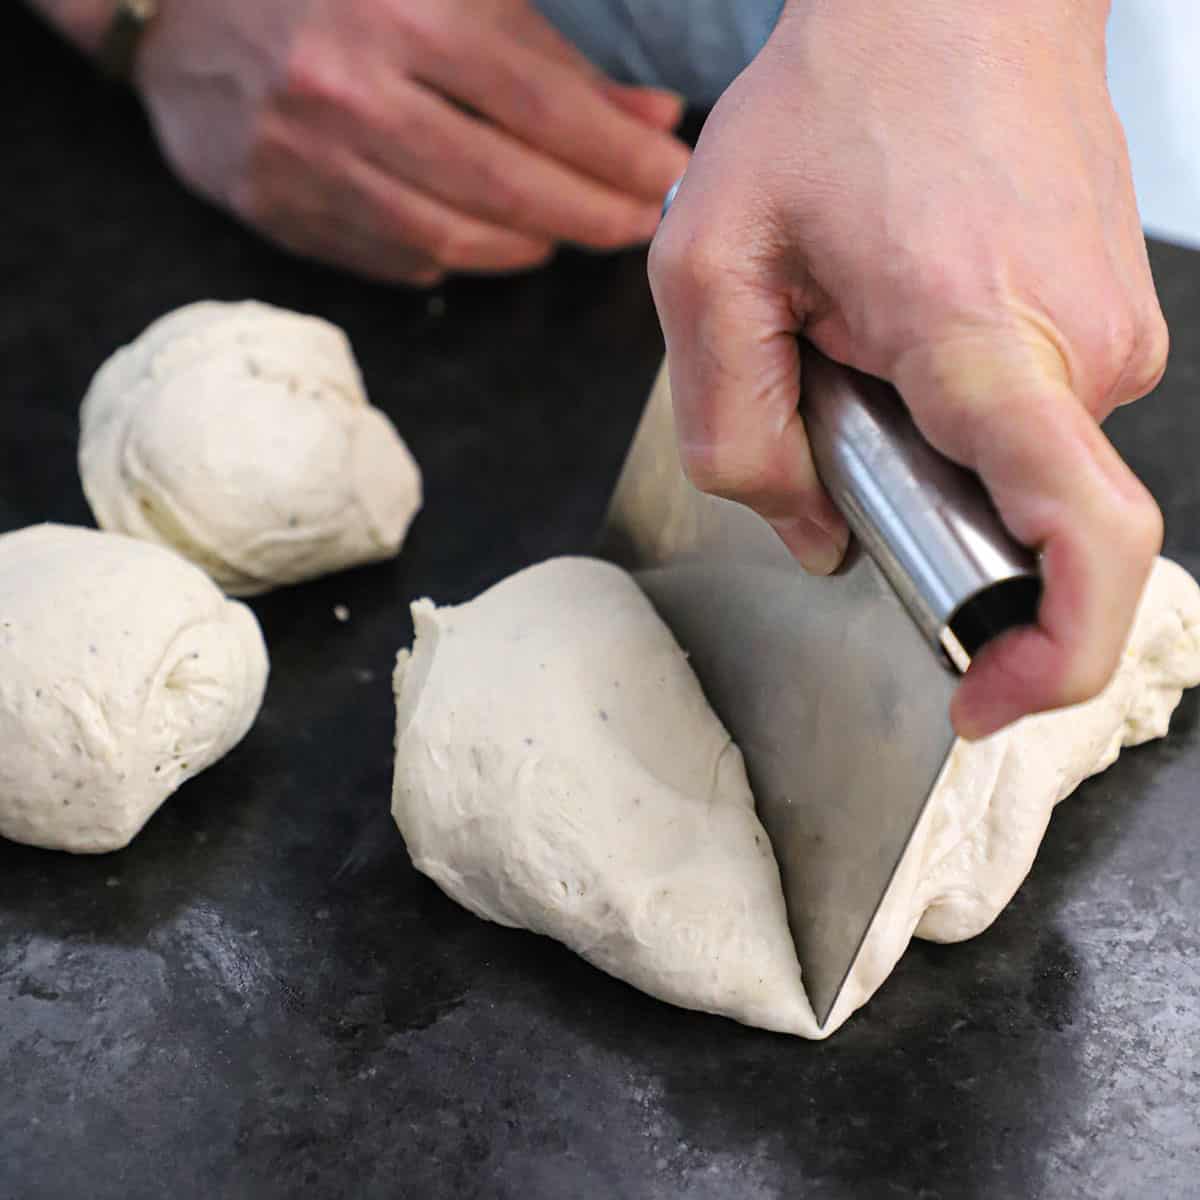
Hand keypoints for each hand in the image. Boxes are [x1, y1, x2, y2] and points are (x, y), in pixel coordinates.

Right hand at [134, 0, 690, 282]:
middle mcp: (352, 91)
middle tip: (642, 222)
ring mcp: (309, 161)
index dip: (618, 152)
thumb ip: (548, 46)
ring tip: (578, 233)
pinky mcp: (278, 210)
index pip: (544, 104)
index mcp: (403, 8)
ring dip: (534, 244)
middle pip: (508, 185)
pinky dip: (462, 259)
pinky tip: (502, 246)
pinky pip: (395, 257)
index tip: (669, 173)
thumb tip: (649, 115)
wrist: (172, 4)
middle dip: (593, 213)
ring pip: (454, 237)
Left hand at [649, 0, 1166, 739]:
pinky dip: (954, 403)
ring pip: (1008, 466)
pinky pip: (1023, 415)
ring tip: (866, 328)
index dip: (1053, 654)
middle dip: (914, 500)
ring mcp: (1110, 337)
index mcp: (983, 343)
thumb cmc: (832, 107)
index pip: (1086, 539)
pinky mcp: (1105, 322)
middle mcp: (1080, 352)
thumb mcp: (709, 266)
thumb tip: (811, 537)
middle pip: (1007, 519)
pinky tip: (905, 316)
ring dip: (925, 439)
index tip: (987, 697)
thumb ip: (731, 433)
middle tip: (835, 387)